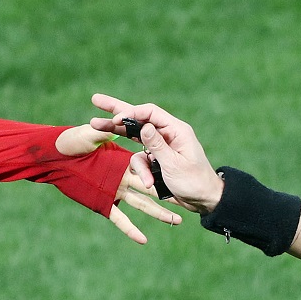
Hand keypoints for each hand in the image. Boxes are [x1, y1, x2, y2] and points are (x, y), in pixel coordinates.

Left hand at [54, 122, 182, 243]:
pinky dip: (130, 230)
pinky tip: (143, 240)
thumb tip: (118, 122)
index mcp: (122, 161)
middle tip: (189, 200)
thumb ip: (104, 133)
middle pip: (152, 187)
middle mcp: (123, 177)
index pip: (148, 164)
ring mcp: (114, 191)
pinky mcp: (103, 203)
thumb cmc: (69, 141)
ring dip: (160, 214)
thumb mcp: (89, 135)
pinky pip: (119, 219)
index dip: (164, 168)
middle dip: (171, 194)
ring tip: (178, 221)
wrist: (52, 157)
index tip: (181, 169)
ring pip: (142, 204)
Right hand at [89, 94, 225, 213]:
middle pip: (138, 118)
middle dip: (117, 112)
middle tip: (96, 100)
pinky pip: (141, 159)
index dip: (131, 113)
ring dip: (136, 161)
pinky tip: (151, 183)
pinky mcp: (156, 158)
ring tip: (140, 174)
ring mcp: (160, 146)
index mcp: (176, 130)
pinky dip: (142, 171)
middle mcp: (167, 134)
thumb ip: (157, 145)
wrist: (204, 200)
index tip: (115, 120)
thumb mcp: (174, 165)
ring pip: (136, 141)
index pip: (149, 113)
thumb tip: (143, 126)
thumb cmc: (195, 182)